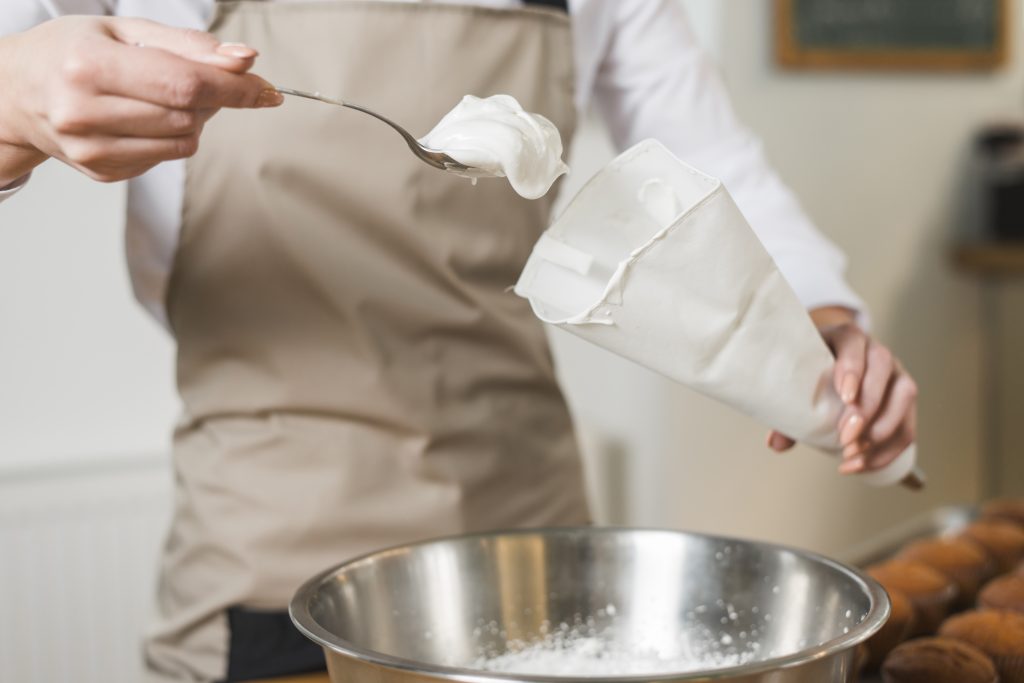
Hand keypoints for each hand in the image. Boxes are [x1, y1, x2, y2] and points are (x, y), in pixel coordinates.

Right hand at [0, 16, 281, 183]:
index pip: (184, 85)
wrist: (16, 91)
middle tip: (199, 81)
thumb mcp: (123, 31)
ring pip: (184, 142)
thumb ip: (188, 45)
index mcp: (88, 67)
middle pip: (189, 116)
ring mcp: (91, 150)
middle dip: (211, 99)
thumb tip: (245, 60)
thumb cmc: (72, 52)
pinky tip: (140, 117)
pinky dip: (169, 136)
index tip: (267, 90)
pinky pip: (165, 157)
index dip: (234, 88)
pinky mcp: (103, 172)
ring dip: (192, 120)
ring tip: (158, 96)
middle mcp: (85, 113)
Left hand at [766, 307, 917, 474]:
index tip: (844, 396)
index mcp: (845, 337)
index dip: (852, 368)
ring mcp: (895, 374)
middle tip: (846, 437)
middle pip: (882, 370)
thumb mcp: (797, 384)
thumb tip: (775, 443)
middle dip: (867, 407)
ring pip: (905, 396)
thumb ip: (787, 412)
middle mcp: (875, 352)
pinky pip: (908, 424)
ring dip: (882, 430)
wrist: (830, 372)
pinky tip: (862, 463)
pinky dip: (887, 450)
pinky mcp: (903, 399)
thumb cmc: (810, 376)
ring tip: (853, 453)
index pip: (852, 342)